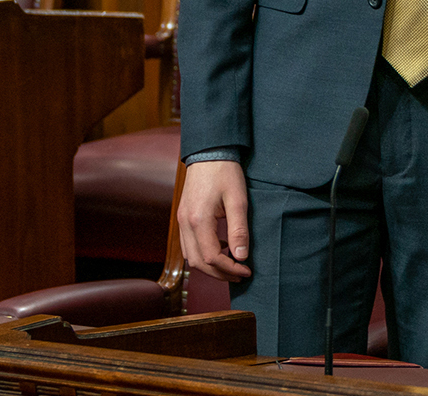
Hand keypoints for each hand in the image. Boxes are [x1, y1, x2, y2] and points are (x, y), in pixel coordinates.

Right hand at [179, 159, 252, 280]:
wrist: (209, 152)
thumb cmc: (225, 173)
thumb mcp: (238, 200)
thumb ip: (239, 230)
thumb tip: (241, 257)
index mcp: (198, 220)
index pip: (212, 258)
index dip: (230, 269)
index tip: (247, 271)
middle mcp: (185, 223)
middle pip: (198, 263)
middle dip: (220, 273)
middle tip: (240, 275)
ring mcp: (181, 221)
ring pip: (190, 257)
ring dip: (210, 266)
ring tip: (232, 265)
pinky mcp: (182, 217)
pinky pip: (188, 246)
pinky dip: (202, 254)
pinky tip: (221, 248)